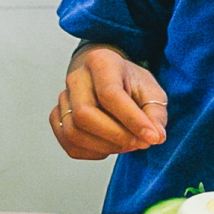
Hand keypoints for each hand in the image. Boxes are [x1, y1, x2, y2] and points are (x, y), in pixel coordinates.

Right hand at [50, 44, 167, 159]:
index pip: (110, 94)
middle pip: (84, 114)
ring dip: (105, 146)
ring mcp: (63, 98)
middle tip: (140, 143)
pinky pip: (70, 145)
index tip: (152, 137)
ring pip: (73, 132)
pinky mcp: (58, 118)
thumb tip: (155, 136)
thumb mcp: (151, 91)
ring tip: (127, 143)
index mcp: (100, 61)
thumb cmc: (131, 84)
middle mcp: (76, 78)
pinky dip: (93, 152)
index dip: (132, 120)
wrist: (110, 80)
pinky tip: (110, 145)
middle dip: (116, 136)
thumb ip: (155, 113)